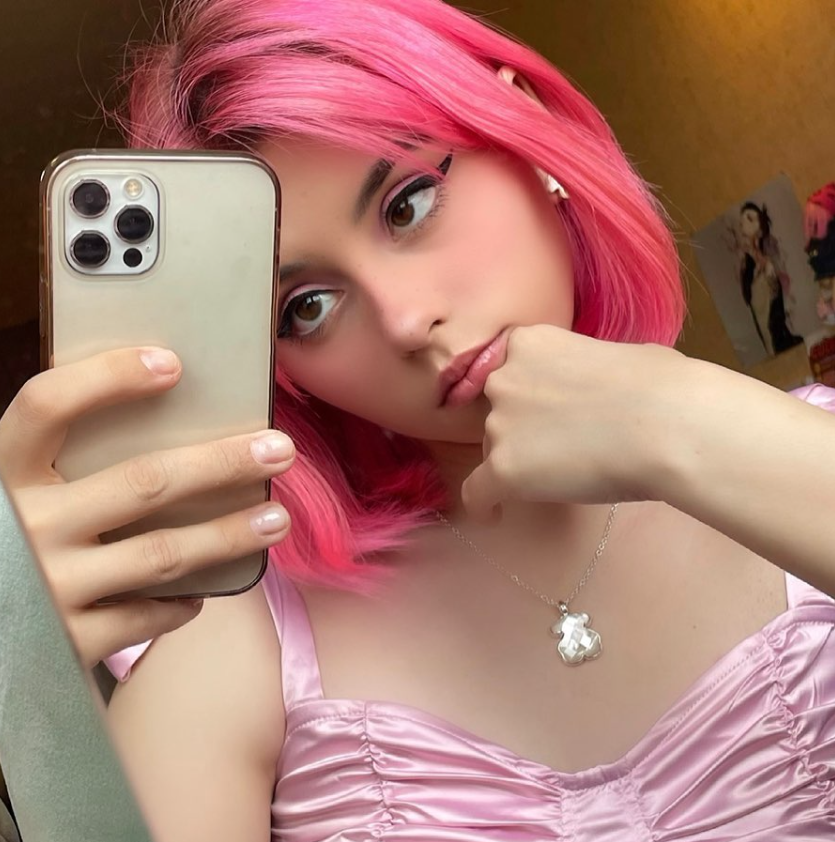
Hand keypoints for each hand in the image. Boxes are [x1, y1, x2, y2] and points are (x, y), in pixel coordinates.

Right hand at [0, 348, 294, 668]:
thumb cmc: (6, 547)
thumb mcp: (13, 495)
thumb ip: (58, 466)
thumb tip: (154, 414)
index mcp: (2, 475)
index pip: (47, 405)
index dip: (108, 378)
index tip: (173, 363)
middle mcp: (24, 527)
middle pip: (143, 482)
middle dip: (222, 463)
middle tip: (280, 449)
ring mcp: (47, 587)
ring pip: (162, 552)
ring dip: (229, 535)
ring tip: (276, 519)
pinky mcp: (66, 642)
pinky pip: (145, 616)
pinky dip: (180, 603)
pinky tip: (201, 593)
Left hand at [461, 325, 693, 520]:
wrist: (667, 424)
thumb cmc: (661, 385)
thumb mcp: (611, 355)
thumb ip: (581, 368)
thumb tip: (595, 385)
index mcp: (529, 343)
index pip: (509, 372)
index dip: (527, 397)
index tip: (542, 416)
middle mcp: (504, 379)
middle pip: (498, 413)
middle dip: (522, 430)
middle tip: (560, 448)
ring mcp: (500, 424)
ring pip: (493, 451)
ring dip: (517, 464)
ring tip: (558, 480)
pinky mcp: (503, 468)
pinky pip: (476, 493)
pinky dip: (483, 506)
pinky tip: (494, 515)